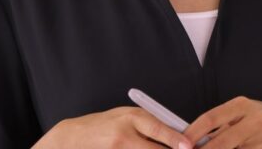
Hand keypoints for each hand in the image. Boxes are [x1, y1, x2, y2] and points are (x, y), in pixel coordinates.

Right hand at [32, 106, 192, 148]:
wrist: (72, 138)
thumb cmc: (103, 124)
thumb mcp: (126, 115)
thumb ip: (149, 123)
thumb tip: (176, 135)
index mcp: (131, 117)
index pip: (159, 129)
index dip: (176, 139)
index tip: (189, 145)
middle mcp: (124, 135)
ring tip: (149, 147)